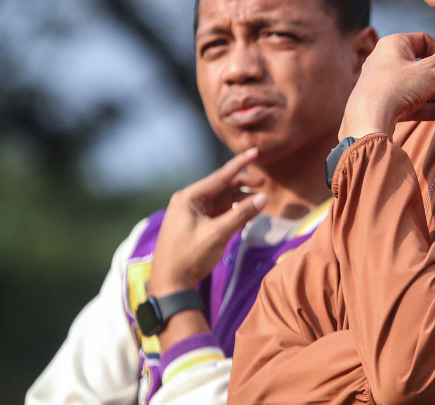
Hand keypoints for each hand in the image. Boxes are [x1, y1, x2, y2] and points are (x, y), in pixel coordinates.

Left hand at [147, 148, 268, 293]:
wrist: (170, 284)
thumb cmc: (190, 256)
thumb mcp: (218, 234)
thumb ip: (242, 214)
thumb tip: (264, 198)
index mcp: (188, 198)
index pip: (220, 176)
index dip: (240, 164)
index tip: (255, 151)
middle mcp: (188, 202)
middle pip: (221, 187)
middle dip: (242, 185)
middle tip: (263, 185)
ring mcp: (190, 214)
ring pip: (220, 200)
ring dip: (238, 200)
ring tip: (258, 201)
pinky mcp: (194, 226)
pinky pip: (217, 212)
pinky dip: (232, 211)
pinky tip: (245, 212)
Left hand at [339, 25, 434, 138]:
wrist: (366, 124)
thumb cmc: (396, 88)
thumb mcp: (430, 70)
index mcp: (394, 45)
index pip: (425, 41)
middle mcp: (388, 62)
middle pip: (427, 68)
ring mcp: (386, 86)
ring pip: (422, 88)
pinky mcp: (386, 106)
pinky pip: (414, 103)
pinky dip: (433, 107)